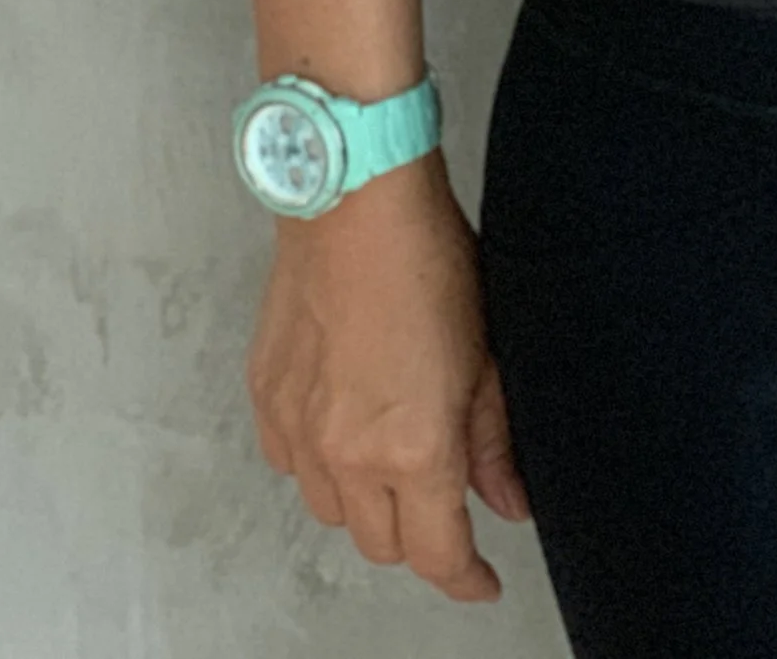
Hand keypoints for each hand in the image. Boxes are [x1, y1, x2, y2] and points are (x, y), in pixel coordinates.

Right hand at [245, 154, 531, 603]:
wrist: (355, 196)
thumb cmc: (426, 255)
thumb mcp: (486, 352)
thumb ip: (493, 441)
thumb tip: (509, 502)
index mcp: (412, 447)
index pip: (437, 554)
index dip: (466, 578)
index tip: (482, 580)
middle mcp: (347, 453)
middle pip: (383, 545)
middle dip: (420, 536)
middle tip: (446, 502)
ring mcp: (299, 429)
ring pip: (332, 512)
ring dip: (367, 501)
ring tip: (396, 454)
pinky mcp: (266, 398)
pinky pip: (290, 466)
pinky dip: (319, 465)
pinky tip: (346, 427)